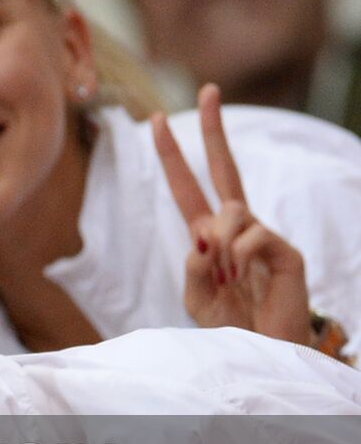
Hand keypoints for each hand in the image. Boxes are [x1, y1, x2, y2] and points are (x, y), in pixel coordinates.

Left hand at [152, 84, 311, 345]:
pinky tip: (243, 279)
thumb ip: (193, 265)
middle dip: (213, 129)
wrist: (263, 353)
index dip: (172, 155)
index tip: (156, 119)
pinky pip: (253, 236)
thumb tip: (203, 235)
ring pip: (231, 211)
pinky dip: (239, 258)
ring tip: (227, 280)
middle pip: (224, 168)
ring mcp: (263, 236)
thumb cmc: (230, 326)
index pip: (188, 186)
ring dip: (220, 246)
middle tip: (209, 90)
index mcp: (209, 235)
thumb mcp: (196, 295)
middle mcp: (236, 228)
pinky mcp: (287, 252)